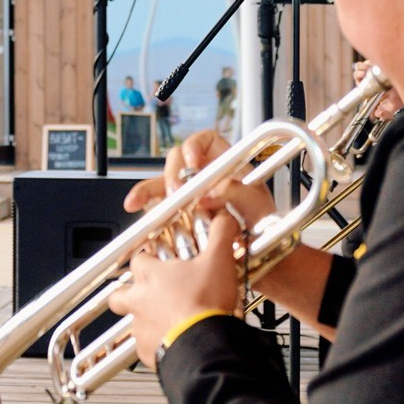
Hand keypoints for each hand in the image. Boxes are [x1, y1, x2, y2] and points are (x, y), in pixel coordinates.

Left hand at [106, 209, 245, 369]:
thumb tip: (224, 218)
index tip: (158, 261)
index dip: (147, 259)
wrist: (204, 345)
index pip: (138, 260)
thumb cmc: (205, 303)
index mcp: (151, 276)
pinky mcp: (148, 353)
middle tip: (148, 294)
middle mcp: (139, 301)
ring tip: (165, 321)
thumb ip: (220, 235)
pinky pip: (146, 348)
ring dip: (145, 320)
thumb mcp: (219, 260)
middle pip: (119, 295)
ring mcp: (141, 328)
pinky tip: (174, 343)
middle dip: (128, 293)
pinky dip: (156, 346)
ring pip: (132, 322)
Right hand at [122, 126, 277, 230]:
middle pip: (179, 160)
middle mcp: (206, 178)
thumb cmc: (266, 230)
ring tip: (139, 201)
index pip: (206, 142)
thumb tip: (208, 193)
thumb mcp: (258, 205)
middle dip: (172, 173)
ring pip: (163, 183)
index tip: (192, 161)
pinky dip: (145, 206)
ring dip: (149, 189)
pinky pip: (158, 207)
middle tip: (175, 190)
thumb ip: (237, 192)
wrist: (264, 262)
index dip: (195, 146)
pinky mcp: (180, 217)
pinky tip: (138, 208)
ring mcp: (191, 198)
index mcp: (227, 166)